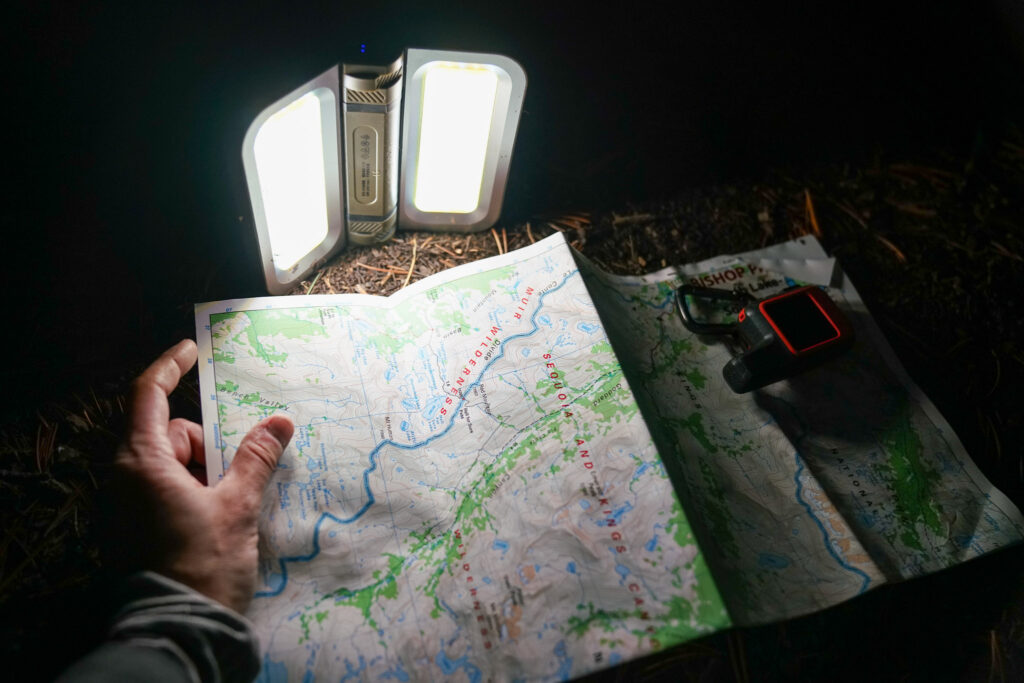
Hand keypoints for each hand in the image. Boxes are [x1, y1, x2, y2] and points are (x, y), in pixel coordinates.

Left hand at [114, 339, 293, 612]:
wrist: (178, 629)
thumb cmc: (202, 565)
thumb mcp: (236, 506)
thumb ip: (255, 458)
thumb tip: (279, 421)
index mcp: (141, 463)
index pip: (147, 396)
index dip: (169, 367)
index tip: (192, 350)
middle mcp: (125, 478)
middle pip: (170, 434)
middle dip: (208, 441)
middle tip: (243, 465)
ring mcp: (129, 505)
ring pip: (173, 464)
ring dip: (207, 470)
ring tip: (236, 501)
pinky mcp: (137, 528)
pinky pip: (169, 490)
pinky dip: (197, 490)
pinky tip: (223, 514)